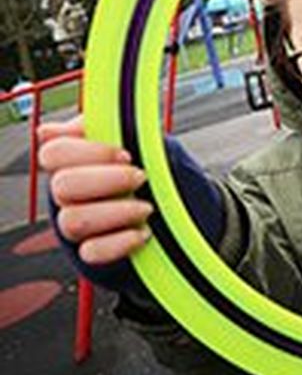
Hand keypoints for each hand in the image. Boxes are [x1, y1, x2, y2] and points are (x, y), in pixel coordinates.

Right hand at [38, 116, 152, 264]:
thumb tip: (79, 120)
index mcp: (74, 162)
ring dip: (116, 211)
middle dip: (107, 180)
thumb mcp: (141, 142)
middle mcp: (67, 194)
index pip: (54, 152)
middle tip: (140, 177)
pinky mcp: (91, 253)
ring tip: (147, 207)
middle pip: (62, 186)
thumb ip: (113, 126)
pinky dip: (120, 242)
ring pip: (73, 221)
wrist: (175, 213)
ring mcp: (76, 225)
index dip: (89, 151)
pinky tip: (143, 232)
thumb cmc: (153, 171)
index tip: (126, 153)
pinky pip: (92, 252)